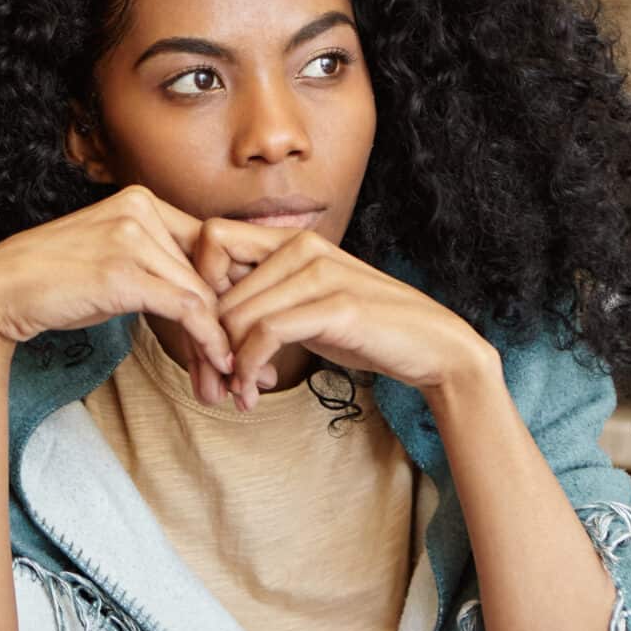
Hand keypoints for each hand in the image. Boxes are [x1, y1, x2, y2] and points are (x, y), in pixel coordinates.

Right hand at [0, 186, 234, 402]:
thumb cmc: (53, 281)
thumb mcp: (112, 259)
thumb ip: (156, 264)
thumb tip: (205, 296)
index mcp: (140, 199)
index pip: (207, 246)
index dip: (230, 292)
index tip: (242, 332)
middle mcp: (140, 209)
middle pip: (208, 272)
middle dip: (229, 324)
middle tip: (245, 368)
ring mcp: (130, 237)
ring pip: (201, 294)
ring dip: (218, 344)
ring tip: (227, 380)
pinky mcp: (123, 272)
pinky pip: (185, 308)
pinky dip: (207, 341)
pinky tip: (216, 366)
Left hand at [195, 219, 493, 409]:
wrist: (432, 347)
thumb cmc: (363, 328)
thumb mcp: (303, 304)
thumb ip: (261, 298)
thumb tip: (205, 316)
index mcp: (290, 238)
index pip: (210, 239)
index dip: (198, 285)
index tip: (209, 330)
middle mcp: (302, 245)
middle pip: (215, 286)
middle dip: (206, 340)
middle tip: (215, 380)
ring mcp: (320, 272)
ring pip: (236, 315)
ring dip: (227, 363)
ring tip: (239, 391)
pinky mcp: (336, 305)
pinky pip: (265, 334)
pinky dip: (249, 368)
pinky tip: (255, 391)